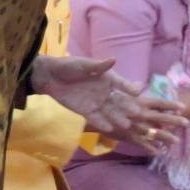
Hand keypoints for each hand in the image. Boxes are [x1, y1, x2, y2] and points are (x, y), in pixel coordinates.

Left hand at [31, 55, 186, 150]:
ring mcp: (97, 102)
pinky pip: (97, 119)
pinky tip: (110, 130)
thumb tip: (113, 59)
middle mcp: (105, 92)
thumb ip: (99, 66)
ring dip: (118, 118)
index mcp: (108, 78)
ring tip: (127, 125)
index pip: (121, 84)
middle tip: (139, 115)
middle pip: (119, 101)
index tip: (139, 94)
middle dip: (128, 108)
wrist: (50, 77)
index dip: (129, 88)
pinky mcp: (86, 111)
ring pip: (110, 112)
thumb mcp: (84, 65)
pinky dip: (103, 124)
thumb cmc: (69, 67)